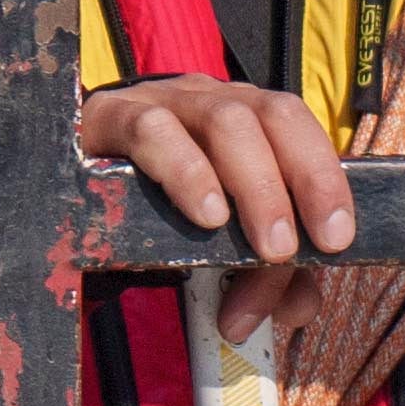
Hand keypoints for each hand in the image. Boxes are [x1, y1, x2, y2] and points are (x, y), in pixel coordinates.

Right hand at [78, 77, 355, 265]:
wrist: (67, 187)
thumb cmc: (157, 210)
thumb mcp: (217, 241)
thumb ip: (266, 271)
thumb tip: (301, 306)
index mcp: (248, 119)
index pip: (300, 128)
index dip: (325, 178)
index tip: (337, 238)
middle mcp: (213, 98)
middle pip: (274, 114)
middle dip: (301, 180)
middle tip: (293, 250)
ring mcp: (163, 100)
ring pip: (226, 119)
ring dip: (255, 187)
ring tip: (263, 248)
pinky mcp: (111, 116)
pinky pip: (154, 130)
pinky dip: (187, 173)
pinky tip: (204, 215)